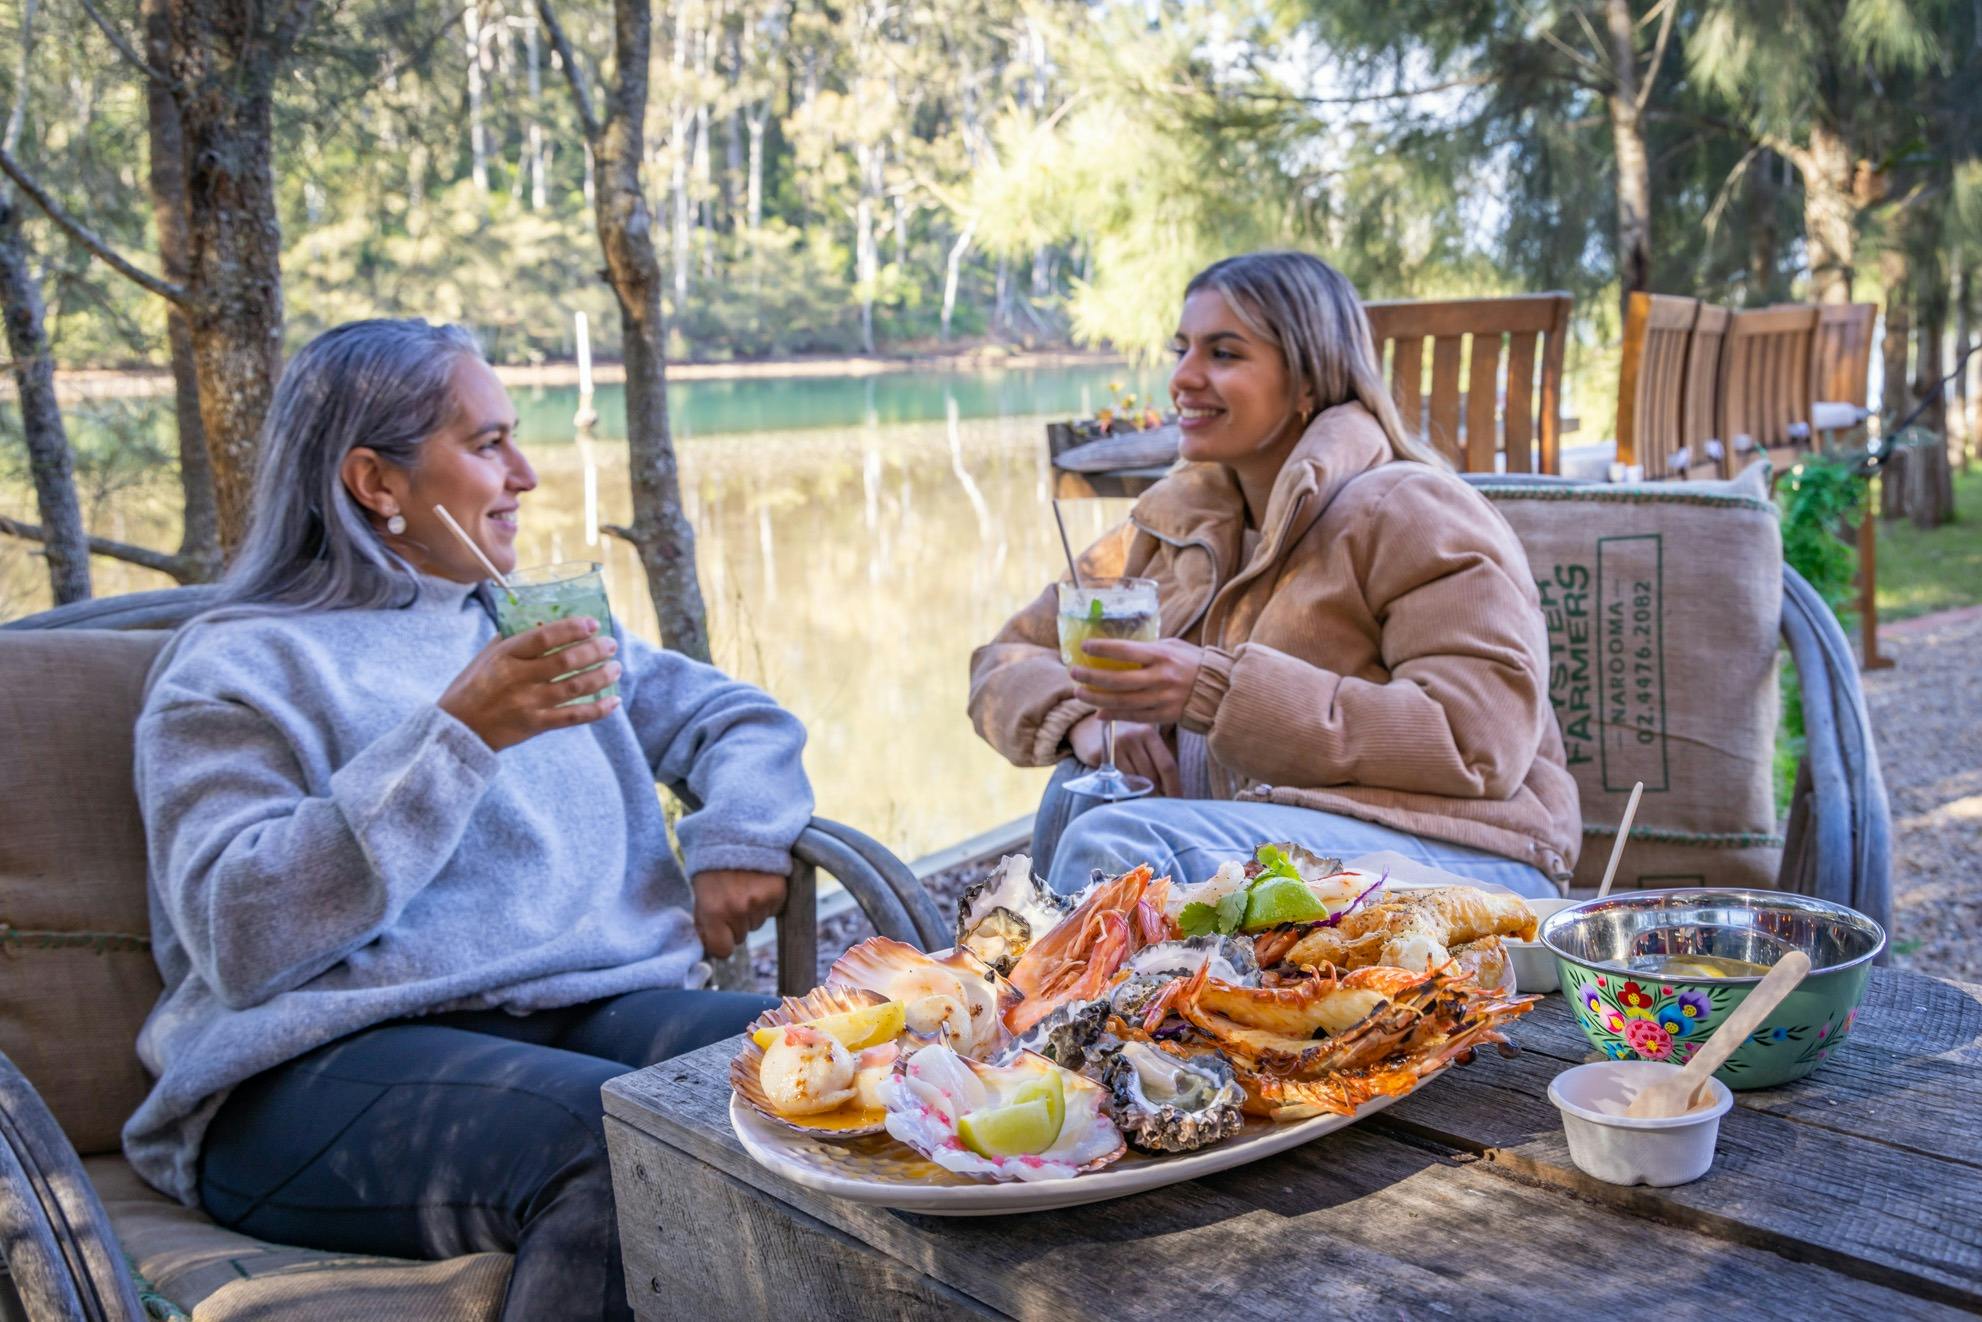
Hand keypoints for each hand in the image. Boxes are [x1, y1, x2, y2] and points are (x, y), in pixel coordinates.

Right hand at [437, 617, 621, 751]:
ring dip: (601, 676)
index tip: (592, 623)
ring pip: (574, 688)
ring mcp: (528, 704)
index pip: (544, 637)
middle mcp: (518, 678)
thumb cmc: (472, 686)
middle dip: (594, 651)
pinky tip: (614, 701)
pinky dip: (597, 710)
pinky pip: (573, 717)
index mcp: (505, 655)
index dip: (571, 628)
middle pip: (565, 662)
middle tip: (611, 644)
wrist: (457, 728)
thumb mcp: (486, 656)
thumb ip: (514, 638)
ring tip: (616, 668)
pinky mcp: (535, 726)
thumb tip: (545, 621)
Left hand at [693, 869, 788, 957]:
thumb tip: (710, 945)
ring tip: (744, 886)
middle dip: (735, 923)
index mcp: (713, 911)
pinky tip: (758, 883)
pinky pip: (773, 910)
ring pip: (758, 923)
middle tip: (730, 898)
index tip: (719, 935)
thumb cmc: (712, 863)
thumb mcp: (699, 892)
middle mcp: (738, 909)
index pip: (722, 950)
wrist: (735, 831)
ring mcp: (760, 901)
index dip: (720, 943)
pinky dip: (767, 901)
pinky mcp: (778, 892)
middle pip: (741, 936)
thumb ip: (704, 921)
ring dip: (752, 911)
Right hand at [1069, 715, 1180, 796]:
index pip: (1167, 765)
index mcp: (1148, 732)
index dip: (1174, 786)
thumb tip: (1169, 789)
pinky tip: (1122, 791)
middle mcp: (1132, 737)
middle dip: (1157, 794)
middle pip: (1151, 776)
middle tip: (1158, 806)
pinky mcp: (1098, 755)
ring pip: (1134, 780)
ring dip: (1139, 793)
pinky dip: (1121, 790)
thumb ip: (1154, 758)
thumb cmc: (1120, 737)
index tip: (1177, 802)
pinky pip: (1114, 781)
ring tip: (1140, 799)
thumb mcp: (1140, 739)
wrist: (1085, 725)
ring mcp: (1114, 746)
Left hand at [1070, 638, 1203, 726]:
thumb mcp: (1173, 646)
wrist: (1220, 690)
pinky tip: (1099, 713)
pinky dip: (1114, 716)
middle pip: (1118, 680)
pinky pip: (1134, 717)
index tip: (1085, 646)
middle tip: (1074, 673)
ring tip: (1080, 693)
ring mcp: (1162, 699)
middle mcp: (1160, 678)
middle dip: (1092, 677)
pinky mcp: (1164, 715)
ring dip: (1097, 699)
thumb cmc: (1193, 663)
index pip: (1125, 650)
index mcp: (1162, 655)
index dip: (1103, 648)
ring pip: (1122, 702)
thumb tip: (1118, 649)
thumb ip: (1148, 648)